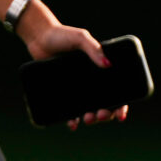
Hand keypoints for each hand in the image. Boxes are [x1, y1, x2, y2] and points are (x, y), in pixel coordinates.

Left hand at [18, 4, 131, 131]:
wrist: (38, 37)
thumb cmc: (61, 35)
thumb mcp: (80, 38)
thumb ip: (94, 49)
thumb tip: (108, 65)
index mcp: (100, 70)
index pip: (117, 90)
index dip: (122, 105)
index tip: (121, 115)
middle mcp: (91, 81)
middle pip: (105, 104)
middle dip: (106, 114)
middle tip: (101, 115)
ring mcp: (77, 88)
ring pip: (89, 109)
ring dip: (92, 118)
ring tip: (88, 119)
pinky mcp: (62, 93)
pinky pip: (69, 110)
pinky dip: (72, 120)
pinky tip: (73, 125)